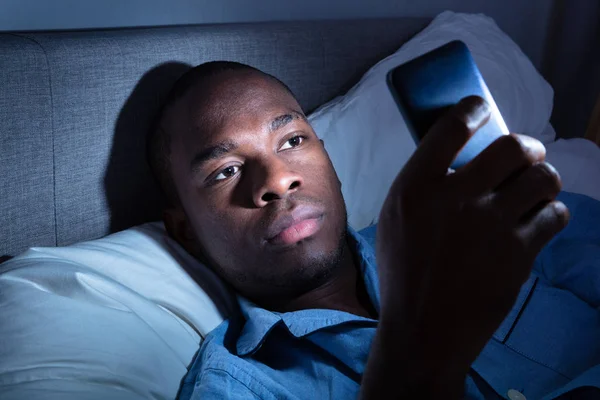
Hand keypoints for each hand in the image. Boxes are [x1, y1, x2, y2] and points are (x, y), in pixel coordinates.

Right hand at [373, 96, 568, 395]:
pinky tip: (537, 222)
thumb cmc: (403, 271)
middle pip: (512, 146)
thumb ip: (422, 186)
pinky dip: (551, 214)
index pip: (451, 127)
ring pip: (543, 178)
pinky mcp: (519, 253)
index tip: (482, 109)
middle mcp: (456, 199)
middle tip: (525, 154)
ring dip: (543, 178)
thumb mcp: (395, 220)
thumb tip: (457, 156)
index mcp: (416, 188)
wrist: (424, 328)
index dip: (474, 108)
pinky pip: (555, 216)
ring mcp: (491, 226)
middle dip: (527, 145)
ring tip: (535, 189)